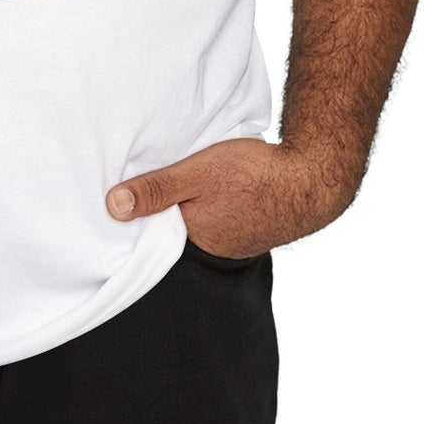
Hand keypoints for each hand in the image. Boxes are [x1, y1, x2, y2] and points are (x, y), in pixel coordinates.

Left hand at [104, 138, 361, 256]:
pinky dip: (208, 208)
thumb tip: (112, 207)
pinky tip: (208, 191)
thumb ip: (157, 189)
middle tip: (141, 191)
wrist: (312, 178)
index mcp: (193, 240)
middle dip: (158, 216)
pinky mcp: (248, 228)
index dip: (135, 220)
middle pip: (172, 233)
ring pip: (195, 226)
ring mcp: (233, 241)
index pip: (151, 237)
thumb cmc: (253, 175)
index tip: (115, 204)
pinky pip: (217, 220)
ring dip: (186, 209)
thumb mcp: (196, 173)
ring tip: (173, 188)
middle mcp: (212, 249)